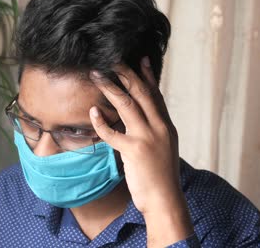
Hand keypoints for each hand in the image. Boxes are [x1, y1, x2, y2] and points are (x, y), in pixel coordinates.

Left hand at [89, 57, 192, 245]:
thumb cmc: (161, 176)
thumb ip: (153, 130)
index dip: (147, 76)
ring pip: (127, 105)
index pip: (156, 95)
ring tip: (97, 75)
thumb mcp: (163, 147)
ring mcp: (147, 137)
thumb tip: (141, 116)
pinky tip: (92, 111)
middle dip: (126, 74)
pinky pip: (113, 132)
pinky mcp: (134, 150)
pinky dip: (101, 121)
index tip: (140, 58)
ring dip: (110, 88)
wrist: (165, 200)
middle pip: (141, 93)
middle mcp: (159, 127)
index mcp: (166, 126)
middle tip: (112, 59)